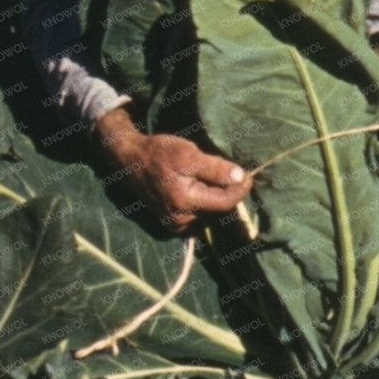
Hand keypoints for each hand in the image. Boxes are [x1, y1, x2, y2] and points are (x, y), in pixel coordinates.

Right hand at [94, 106, 251, 233]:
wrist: (130, 159)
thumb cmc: (158, 152)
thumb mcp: (188, 154)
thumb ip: (215, 168)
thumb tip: (241, 177)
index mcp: (185, 203)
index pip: (225, 202)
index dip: (240, 189)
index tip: (248, 175)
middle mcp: (181, 221)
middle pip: (217, 209)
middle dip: (226, 192)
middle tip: (229, 172)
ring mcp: (175, 225)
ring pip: (208, 213)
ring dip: (213, 196)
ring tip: (208, 177)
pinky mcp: (171, 224)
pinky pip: (197, 215)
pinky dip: (202, 202)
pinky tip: (197, 187)